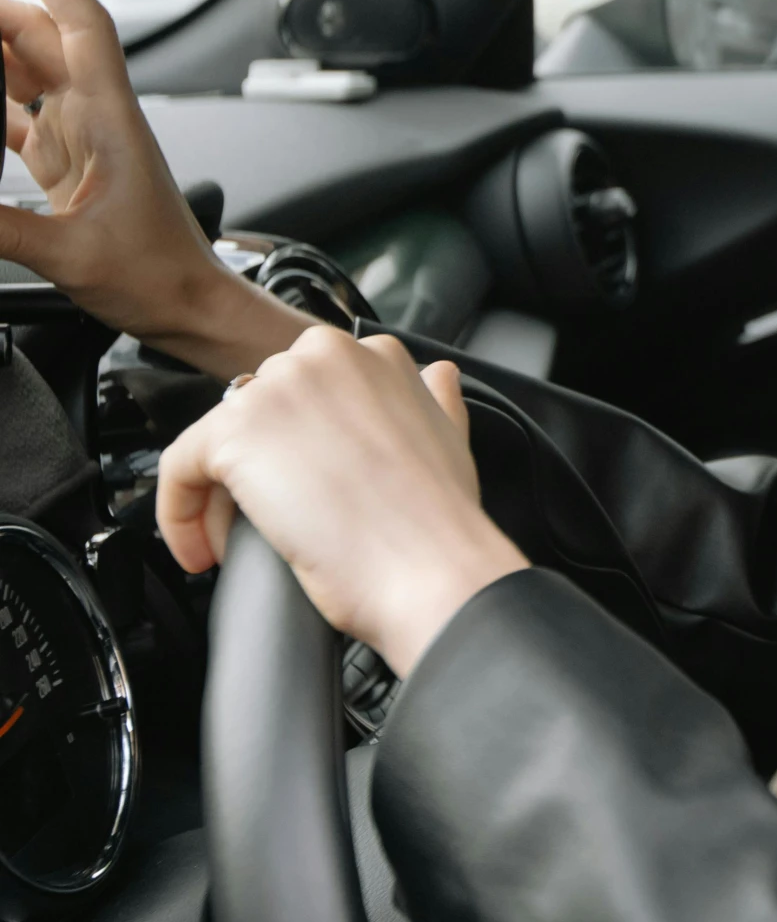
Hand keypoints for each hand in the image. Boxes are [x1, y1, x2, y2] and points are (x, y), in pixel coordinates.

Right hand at [0, 0, 308, 378]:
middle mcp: (100, 119)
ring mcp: (85, 140)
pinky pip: (20, 117)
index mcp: (112, 121)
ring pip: (28, 74)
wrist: (192, 308)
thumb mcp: (67, 255)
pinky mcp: (72, 167)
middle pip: (40, 41)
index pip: (83, 27)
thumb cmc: (158, 279)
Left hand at [156, 328, 526, 675]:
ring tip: (243, 547)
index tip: (306, 487)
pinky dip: (181, 515)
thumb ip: (436, 399)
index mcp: (376, 354)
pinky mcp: (235, 430)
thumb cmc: (441, 521)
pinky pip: (179, 469)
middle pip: (260, 412)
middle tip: (274, 526)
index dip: (300, 446)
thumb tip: (437, 377)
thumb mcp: (452, 438)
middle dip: (260, 470)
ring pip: (219, 442)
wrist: (428, 566)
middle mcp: (324, 355)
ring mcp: (278, 387)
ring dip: (221, 498)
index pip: (308, 390)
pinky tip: (207, 552)